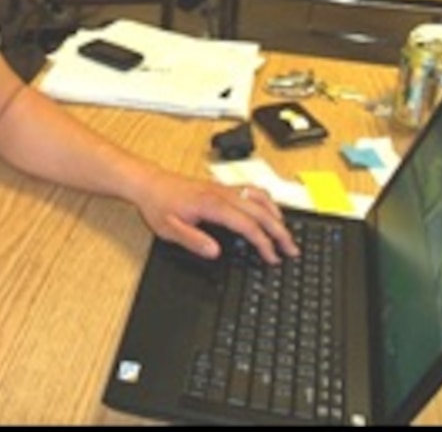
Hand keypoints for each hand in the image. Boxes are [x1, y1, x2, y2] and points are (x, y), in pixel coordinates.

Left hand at [133, 167, 298, 264]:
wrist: (149, 183)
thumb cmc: (158, 205)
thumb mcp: (169, 229)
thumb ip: (193, 241)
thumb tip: (215, 252)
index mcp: (212, 205)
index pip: (248, 226)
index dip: (264, 243)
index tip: (272, 258)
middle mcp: (222, 193)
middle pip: (261, 211)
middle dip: (280, 231)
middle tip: (292, 250)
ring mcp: (224, 188)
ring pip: (260, 197)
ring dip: (277, 215)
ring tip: (286, 233)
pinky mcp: (222, 186)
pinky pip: (252, 190)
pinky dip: (267, 201)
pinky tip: (270, 210)